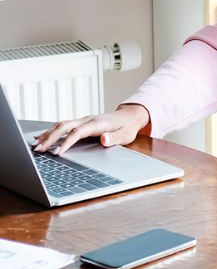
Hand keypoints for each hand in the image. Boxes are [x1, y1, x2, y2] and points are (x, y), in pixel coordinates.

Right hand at [33, 103, 149, 154]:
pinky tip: (40, 137)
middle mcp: (86, 120)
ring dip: (47, 134)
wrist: (129, 116)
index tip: (57, 152)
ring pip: (60, 125)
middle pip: (64, 126)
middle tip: (38, 149)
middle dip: (50, 137)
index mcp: (97, 123)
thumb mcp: (126, 135)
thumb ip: (115, 138)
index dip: (67, 142)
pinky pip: (63, 126)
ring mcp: (82, 120)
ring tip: (35, 145)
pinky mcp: (80, 123)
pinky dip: (50, 131)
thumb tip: (103, 139)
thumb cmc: (127, 127)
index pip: (78, 132)